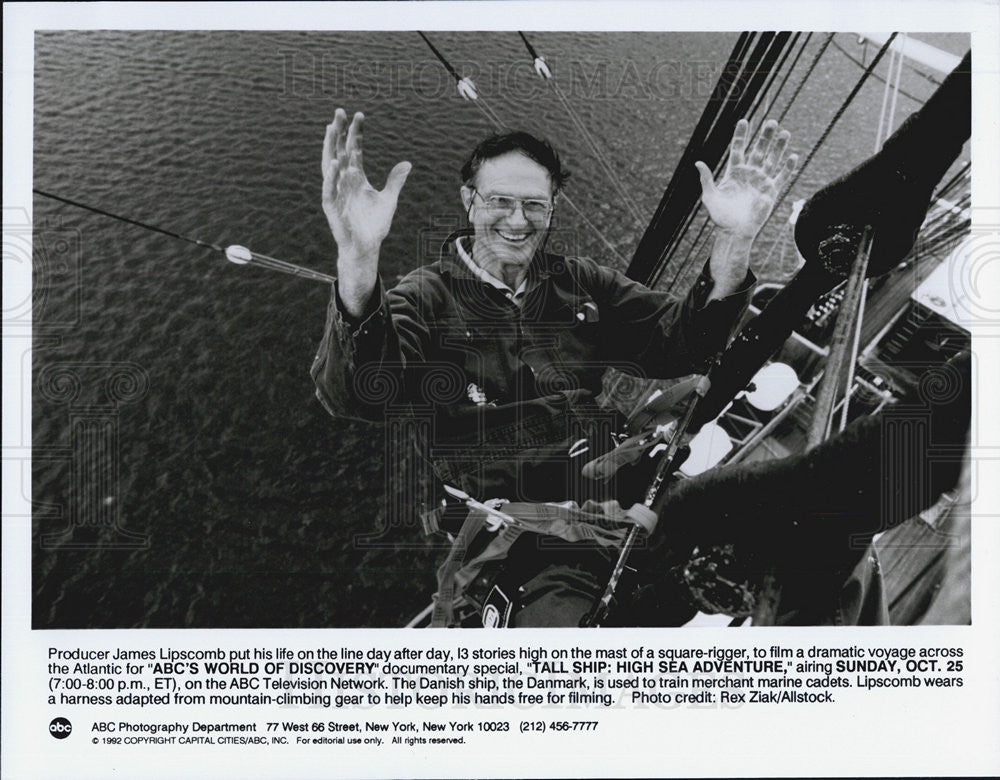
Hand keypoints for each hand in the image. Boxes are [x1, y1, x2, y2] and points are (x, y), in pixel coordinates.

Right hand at [321, 108, 410, 263]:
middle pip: (340, 151)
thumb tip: (407, 163)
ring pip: (330, 166)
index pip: (354, 149)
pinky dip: (331, 177)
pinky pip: (329, 189)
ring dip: (330, 148)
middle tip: (339, 111)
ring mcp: (336, 192)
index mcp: (356, 177)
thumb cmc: (374, 225)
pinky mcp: (332, 207)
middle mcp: (344, 181)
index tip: (359, 115)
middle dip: (339, 132)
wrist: (365, 247)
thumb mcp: (389, 200)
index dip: (356, 132)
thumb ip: (395, 181)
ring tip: (331, 129)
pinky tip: (334, 163)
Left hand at [695, 118, 796, 239]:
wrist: (735, 232)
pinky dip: (787, 167)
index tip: (744, 121)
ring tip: (784, 133)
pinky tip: (792, 156)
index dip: (741, 135)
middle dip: (765, 137)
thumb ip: (706, 179)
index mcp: (734, 172)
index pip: (738, 149)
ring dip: (778, 147)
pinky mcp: (771, 192)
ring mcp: (761, 181)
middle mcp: (749, 174)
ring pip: (772, 160)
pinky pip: (781, 177)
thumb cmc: (720, 216)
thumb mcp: (710, 197)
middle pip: (758, 150)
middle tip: (771, 122)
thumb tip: (698, 162)